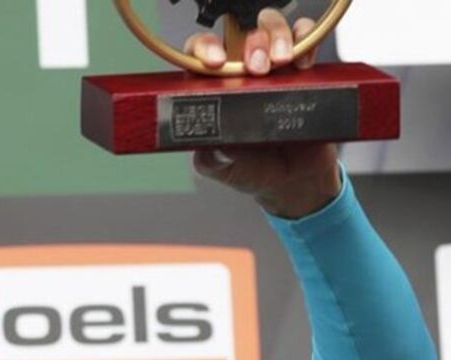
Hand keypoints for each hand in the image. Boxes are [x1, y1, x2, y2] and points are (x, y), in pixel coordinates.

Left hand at [184, 10, 341, 218]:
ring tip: (280, 63)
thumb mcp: (222, 168)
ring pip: (270, 29)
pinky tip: (304, 61)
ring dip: (275, 37)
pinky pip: (306, 39)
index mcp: (214, 90)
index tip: (215, 62)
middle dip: (248, 45)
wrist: (296, 182)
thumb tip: (211, 144)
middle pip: (240, 35)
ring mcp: (273, 69)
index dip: (204, 48)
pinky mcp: (303, 71)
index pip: (200, 56)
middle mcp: (241, 75)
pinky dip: (306, 39)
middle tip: (256, 68)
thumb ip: (210, 158)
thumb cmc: (253, 171)